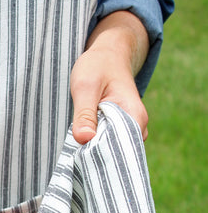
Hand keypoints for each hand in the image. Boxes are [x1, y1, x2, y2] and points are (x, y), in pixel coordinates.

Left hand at [70, 11, 149, 143]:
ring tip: (77, 145)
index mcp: (135, 117)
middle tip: (75, 152)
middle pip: (115, 153)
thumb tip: (84, 139)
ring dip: (92, 149)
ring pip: (108, 149)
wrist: (107, 55)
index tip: (82, 156)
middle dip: (95, 155)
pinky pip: (105, 143)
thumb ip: (85, 113)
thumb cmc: (98, 67)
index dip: (101, 156)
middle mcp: (137, 127)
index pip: (121, 149)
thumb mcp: (86, 87)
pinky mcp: (117, 129)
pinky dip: (92, 144)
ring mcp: (127, 129)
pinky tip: (81, 140)